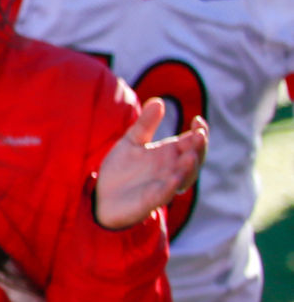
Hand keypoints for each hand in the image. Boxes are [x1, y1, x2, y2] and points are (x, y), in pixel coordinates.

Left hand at [94, 99, 207, 229]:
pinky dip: (170, 187)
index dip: (199, 132)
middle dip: (199, 148)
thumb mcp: (132, 142)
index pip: (192, 142)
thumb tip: (159, 101)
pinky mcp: (150, 201)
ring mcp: (163, 186)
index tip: (197, 120)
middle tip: (199, 134)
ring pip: (184, 178)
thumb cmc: (121, 170)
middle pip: (194, 158)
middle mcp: (171, 169)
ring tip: (190, 156)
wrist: (101, 196)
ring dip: (189, 168)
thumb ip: (145, 124)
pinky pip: (164, 194)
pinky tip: (174, 179)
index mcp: (169, 154)